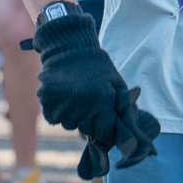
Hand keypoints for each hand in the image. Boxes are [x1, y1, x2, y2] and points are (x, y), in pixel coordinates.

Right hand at [26, 6, 160, 178]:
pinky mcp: (47, 104)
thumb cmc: (97, 67)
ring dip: (74, 117)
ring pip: (69, 125)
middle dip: (90, 122)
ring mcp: (62, 106)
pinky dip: (59, 112)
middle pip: (86, 130)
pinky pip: (54, 119)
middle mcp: (82, 107)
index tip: (104, 124)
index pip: (105, 134)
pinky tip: (63, 96)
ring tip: (76, 96)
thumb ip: (125, 108)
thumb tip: (135, 136)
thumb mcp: (117, 83)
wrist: (68, 46)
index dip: (106, 133)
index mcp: (103, 102)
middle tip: (89, 102)